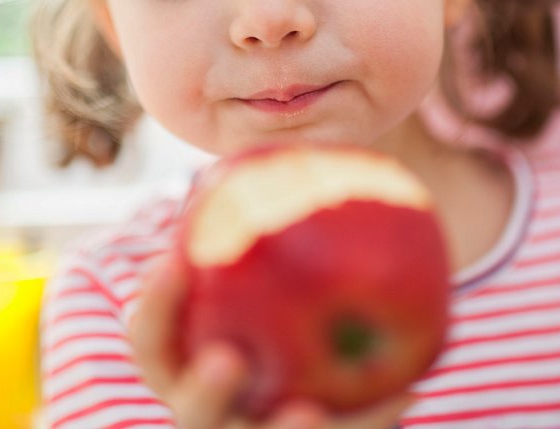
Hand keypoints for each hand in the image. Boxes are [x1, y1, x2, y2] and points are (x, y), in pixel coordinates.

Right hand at [128, 254, 412, 428]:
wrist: (304, 381)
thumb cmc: (264, 303)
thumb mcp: (252, 272)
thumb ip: (249, 231)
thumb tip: (283, 156)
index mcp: (178, 364)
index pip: (149, 341)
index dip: (154, 306)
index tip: (172, 263)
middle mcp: (206, 412)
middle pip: (191, 413)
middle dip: (203, 393)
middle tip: (229, 360)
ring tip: (310, 409)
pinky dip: (370, 419)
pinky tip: (410, 389)